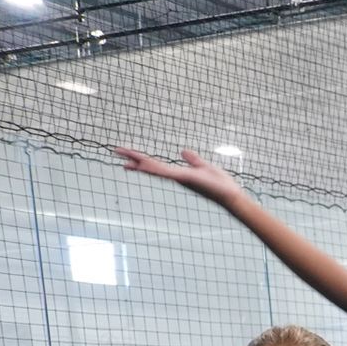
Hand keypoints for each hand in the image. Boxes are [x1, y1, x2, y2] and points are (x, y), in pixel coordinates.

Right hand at [114, 147, 246, 206]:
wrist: (231, 194)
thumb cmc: (220, 184)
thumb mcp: (204, 166)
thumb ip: (193, 159)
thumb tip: (184, 151)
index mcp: (178, 173)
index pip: (155, 164)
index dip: (140, 158)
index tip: (125, 153)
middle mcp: (175, 177)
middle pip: (150, 166)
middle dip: (133, 159)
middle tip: (116, 151)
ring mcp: (179, 179)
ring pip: (154, 169)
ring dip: (139, 163)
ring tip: (124, 157)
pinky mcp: (186, 179)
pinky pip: (167, 172)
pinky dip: (155, 169)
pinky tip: (144, 165)